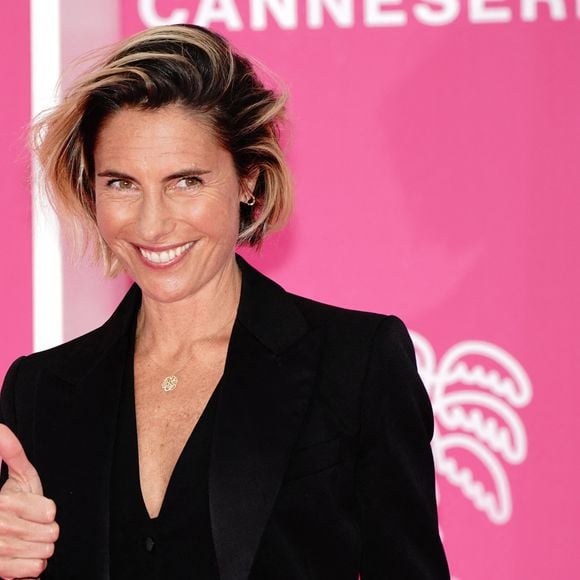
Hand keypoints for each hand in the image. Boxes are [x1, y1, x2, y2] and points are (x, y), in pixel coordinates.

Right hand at [0, 425, 58, 578]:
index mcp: (4, 505)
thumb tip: (2, 427)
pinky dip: (33, 565)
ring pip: (45, 552)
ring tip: (27, 539)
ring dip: (40, 547)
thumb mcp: (18, 476)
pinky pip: (35, 570)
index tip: (37, 510)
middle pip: (51, 534)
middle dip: (47, 530)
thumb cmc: (10, 503)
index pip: (51, 514)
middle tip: (32, 525)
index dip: (48, 512)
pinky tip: (23, 555)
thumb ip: (12, 453)